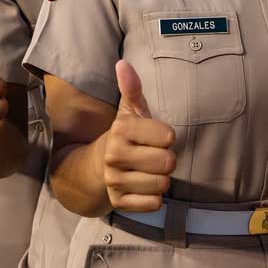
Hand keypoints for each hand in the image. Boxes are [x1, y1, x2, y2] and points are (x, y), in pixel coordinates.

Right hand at [102, 62, 175, 212]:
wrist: (99, 165)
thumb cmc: (126, 136)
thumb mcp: (130, 111)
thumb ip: (132, 87)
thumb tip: (123, 63)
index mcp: (121, 129)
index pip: (169, 138)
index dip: (167, 138)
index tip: (155, 137)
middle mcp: (114, 155)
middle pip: (168, 163)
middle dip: (166, 160)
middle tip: (153, 155)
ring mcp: (114, 180)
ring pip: (163, 184)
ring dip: (161, 179)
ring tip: (148, 171)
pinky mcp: (119, 202)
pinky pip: (154, 204)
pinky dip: (154, 197)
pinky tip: (144, 187)